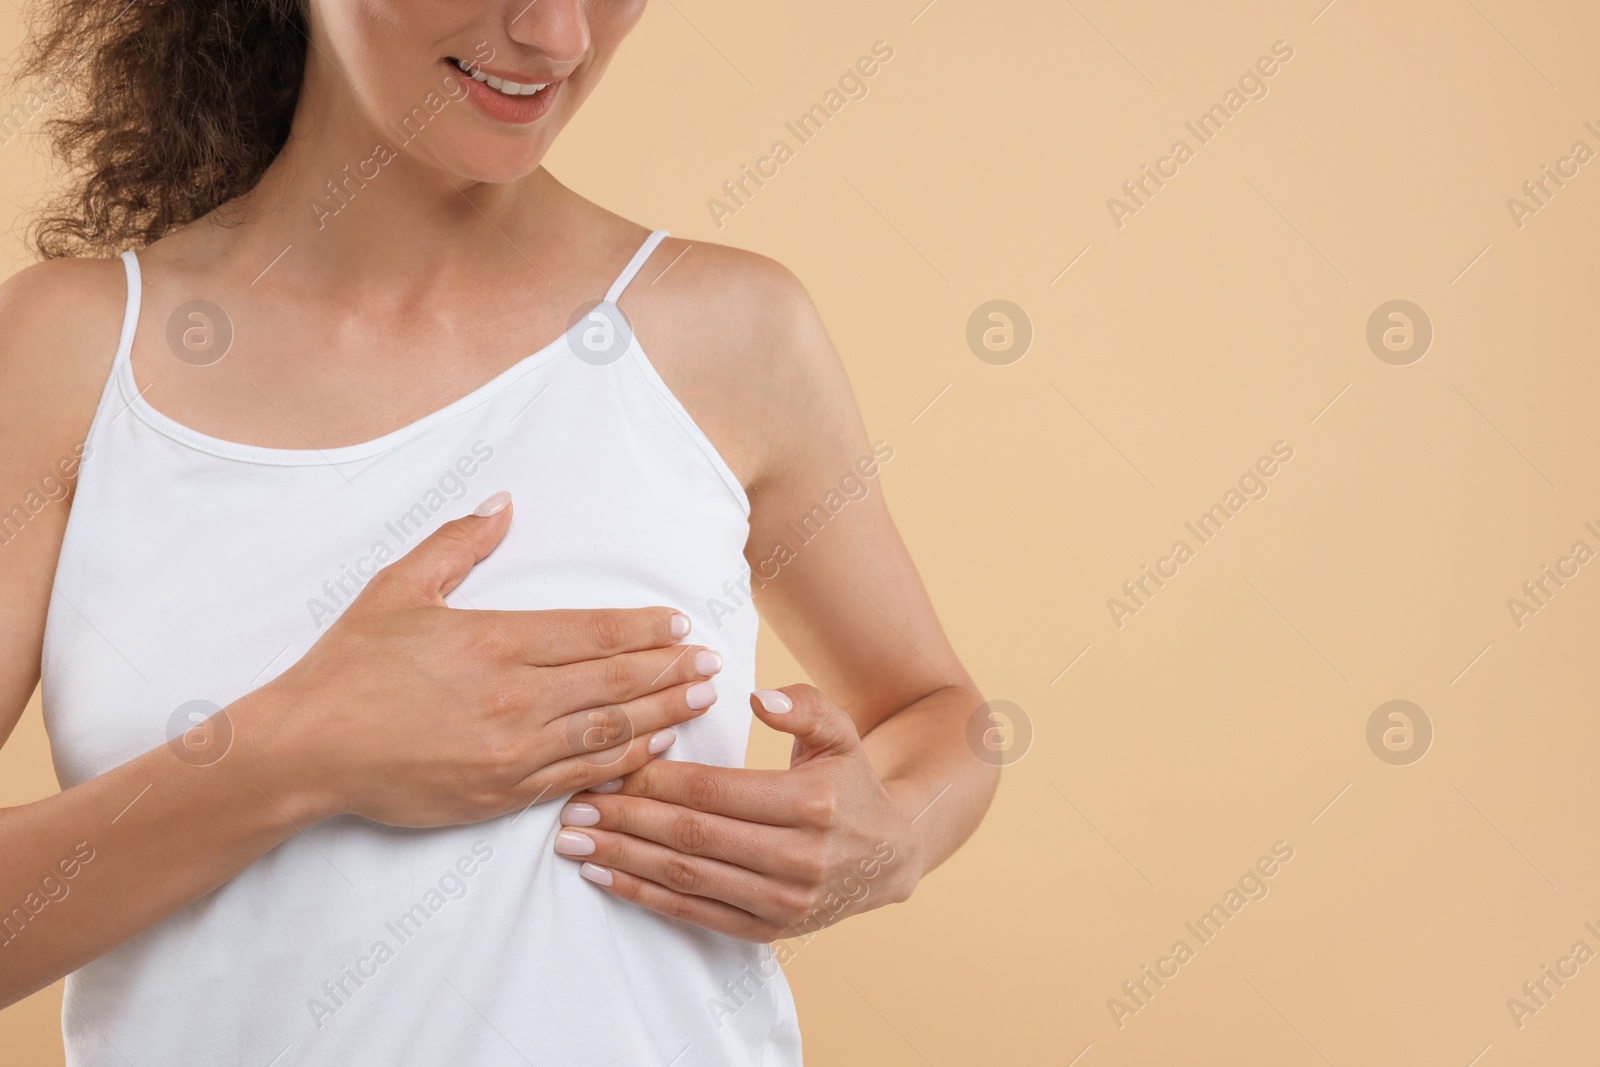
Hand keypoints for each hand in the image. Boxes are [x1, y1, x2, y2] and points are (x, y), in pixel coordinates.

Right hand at [248, 492, 723, 826]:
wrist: (307, 750)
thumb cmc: (349, 667)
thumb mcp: (399, 588)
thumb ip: (458, 543)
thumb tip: (504, 503)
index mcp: (497, 641)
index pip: (595, 632)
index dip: (646, 629)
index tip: (680, 624)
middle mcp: (516, 697)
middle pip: (616, 681)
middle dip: (671, 670)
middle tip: (712, 662)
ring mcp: (513, 751)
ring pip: (609, 731)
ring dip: (663, 713)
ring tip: (701, 700)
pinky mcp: (502, 794)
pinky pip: (579, 776)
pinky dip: (624, 761)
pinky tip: (652, 747)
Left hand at [551, 684, 923, 940]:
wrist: (887, 856)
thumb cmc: (849, 783)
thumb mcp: (841, 733)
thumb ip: (805, 707)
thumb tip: (760, 698)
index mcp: (811, 803)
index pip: (714, 790)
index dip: (656, 780)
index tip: (609, 767)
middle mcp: (799, 858)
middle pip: (692, 835)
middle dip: (626, 819)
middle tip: (575, 805)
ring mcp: (783, 901)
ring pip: (686, 877)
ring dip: (623, 859)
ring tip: (575, 841)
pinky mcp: (768, 930)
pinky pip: (694, 913)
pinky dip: (644, 896)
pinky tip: (605, 877)